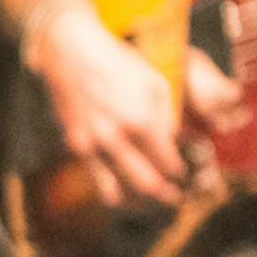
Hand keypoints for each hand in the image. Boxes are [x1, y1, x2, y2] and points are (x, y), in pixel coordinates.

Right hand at [28, 0, 242, 207]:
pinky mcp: (76, 145)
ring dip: (136, 203)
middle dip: (165, 195)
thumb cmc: (117, 63)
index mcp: (142, 120)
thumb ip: (167, 116)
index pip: (169, 162)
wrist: (72, 53)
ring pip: (117, 191)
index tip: (184, 174)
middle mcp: (118, 137)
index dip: (180, 172)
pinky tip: (120, 190)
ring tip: (146, 203)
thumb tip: (173, 141)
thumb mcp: (154, 81)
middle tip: (174, 198)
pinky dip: (111, 189)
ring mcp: (94, 144)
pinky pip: (96, 178)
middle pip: (147, 184)